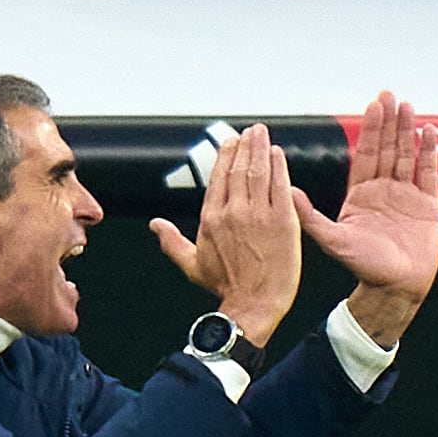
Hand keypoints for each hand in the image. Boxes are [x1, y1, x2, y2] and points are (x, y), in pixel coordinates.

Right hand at [150, 123, 298, 348]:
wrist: (253, 304)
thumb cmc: (226, 287)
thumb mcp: (192, 264)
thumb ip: (172, 241)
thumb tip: (155, 226)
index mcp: (212, 218)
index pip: (219, 177)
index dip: (226, 156)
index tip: (231, 143)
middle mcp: (234, 212)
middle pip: (239, 168)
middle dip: (245, 145)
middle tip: (250, 132)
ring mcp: (259, 214)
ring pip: (258, 171)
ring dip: (260, 148)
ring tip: (262, 134)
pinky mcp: (282, 220)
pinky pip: (280, 185)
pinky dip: (279, 166)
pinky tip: (278, 154)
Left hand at [296, 92, 437, 347]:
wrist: (395, 288)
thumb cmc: (364, 268)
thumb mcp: (333, 241)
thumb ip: (310, 216)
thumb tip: (285, 191)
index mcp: (361, 195)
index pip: (365, 154)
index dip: (369, 130)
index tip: (372, 106)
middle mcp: (383, 190)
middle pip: (386, 148)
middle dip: (388, 122)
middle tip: (388, 96)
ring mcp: (406, 195)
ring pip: (407, 155)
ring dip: (407, 130)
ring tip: (407, 106)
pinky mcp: (428, 204)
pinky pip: (428, 172)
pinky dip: (429, 151)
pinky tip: (427, 131)